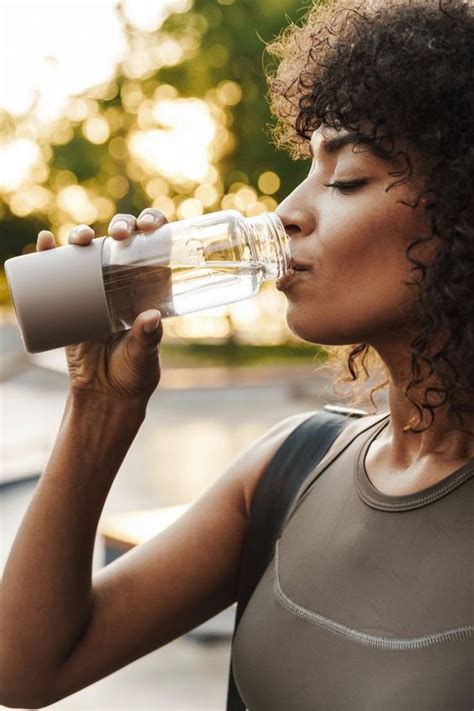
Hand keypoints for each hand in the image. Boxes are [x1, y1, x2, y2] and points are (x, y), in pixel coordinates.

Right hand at [36, 209, 167, 403]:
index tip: (148, 225)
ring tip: (80, 239)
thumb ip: (148, 338)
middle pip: (121, 241)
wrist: (104, 395)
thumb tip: (151, 317)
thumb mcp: (144, 356)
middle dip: (120, 226)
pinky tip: (45, 241)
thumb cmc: (134, 374)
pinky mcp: (69, 302)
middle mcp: (123, 282)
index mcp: (149, 287)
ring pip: (89, 251)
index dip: (152, 225)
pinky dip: (48, 254)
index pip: (154, 247)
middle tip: (120, 235)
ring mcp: (95, 290)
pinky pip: (57, 273)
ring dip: (81, 235)